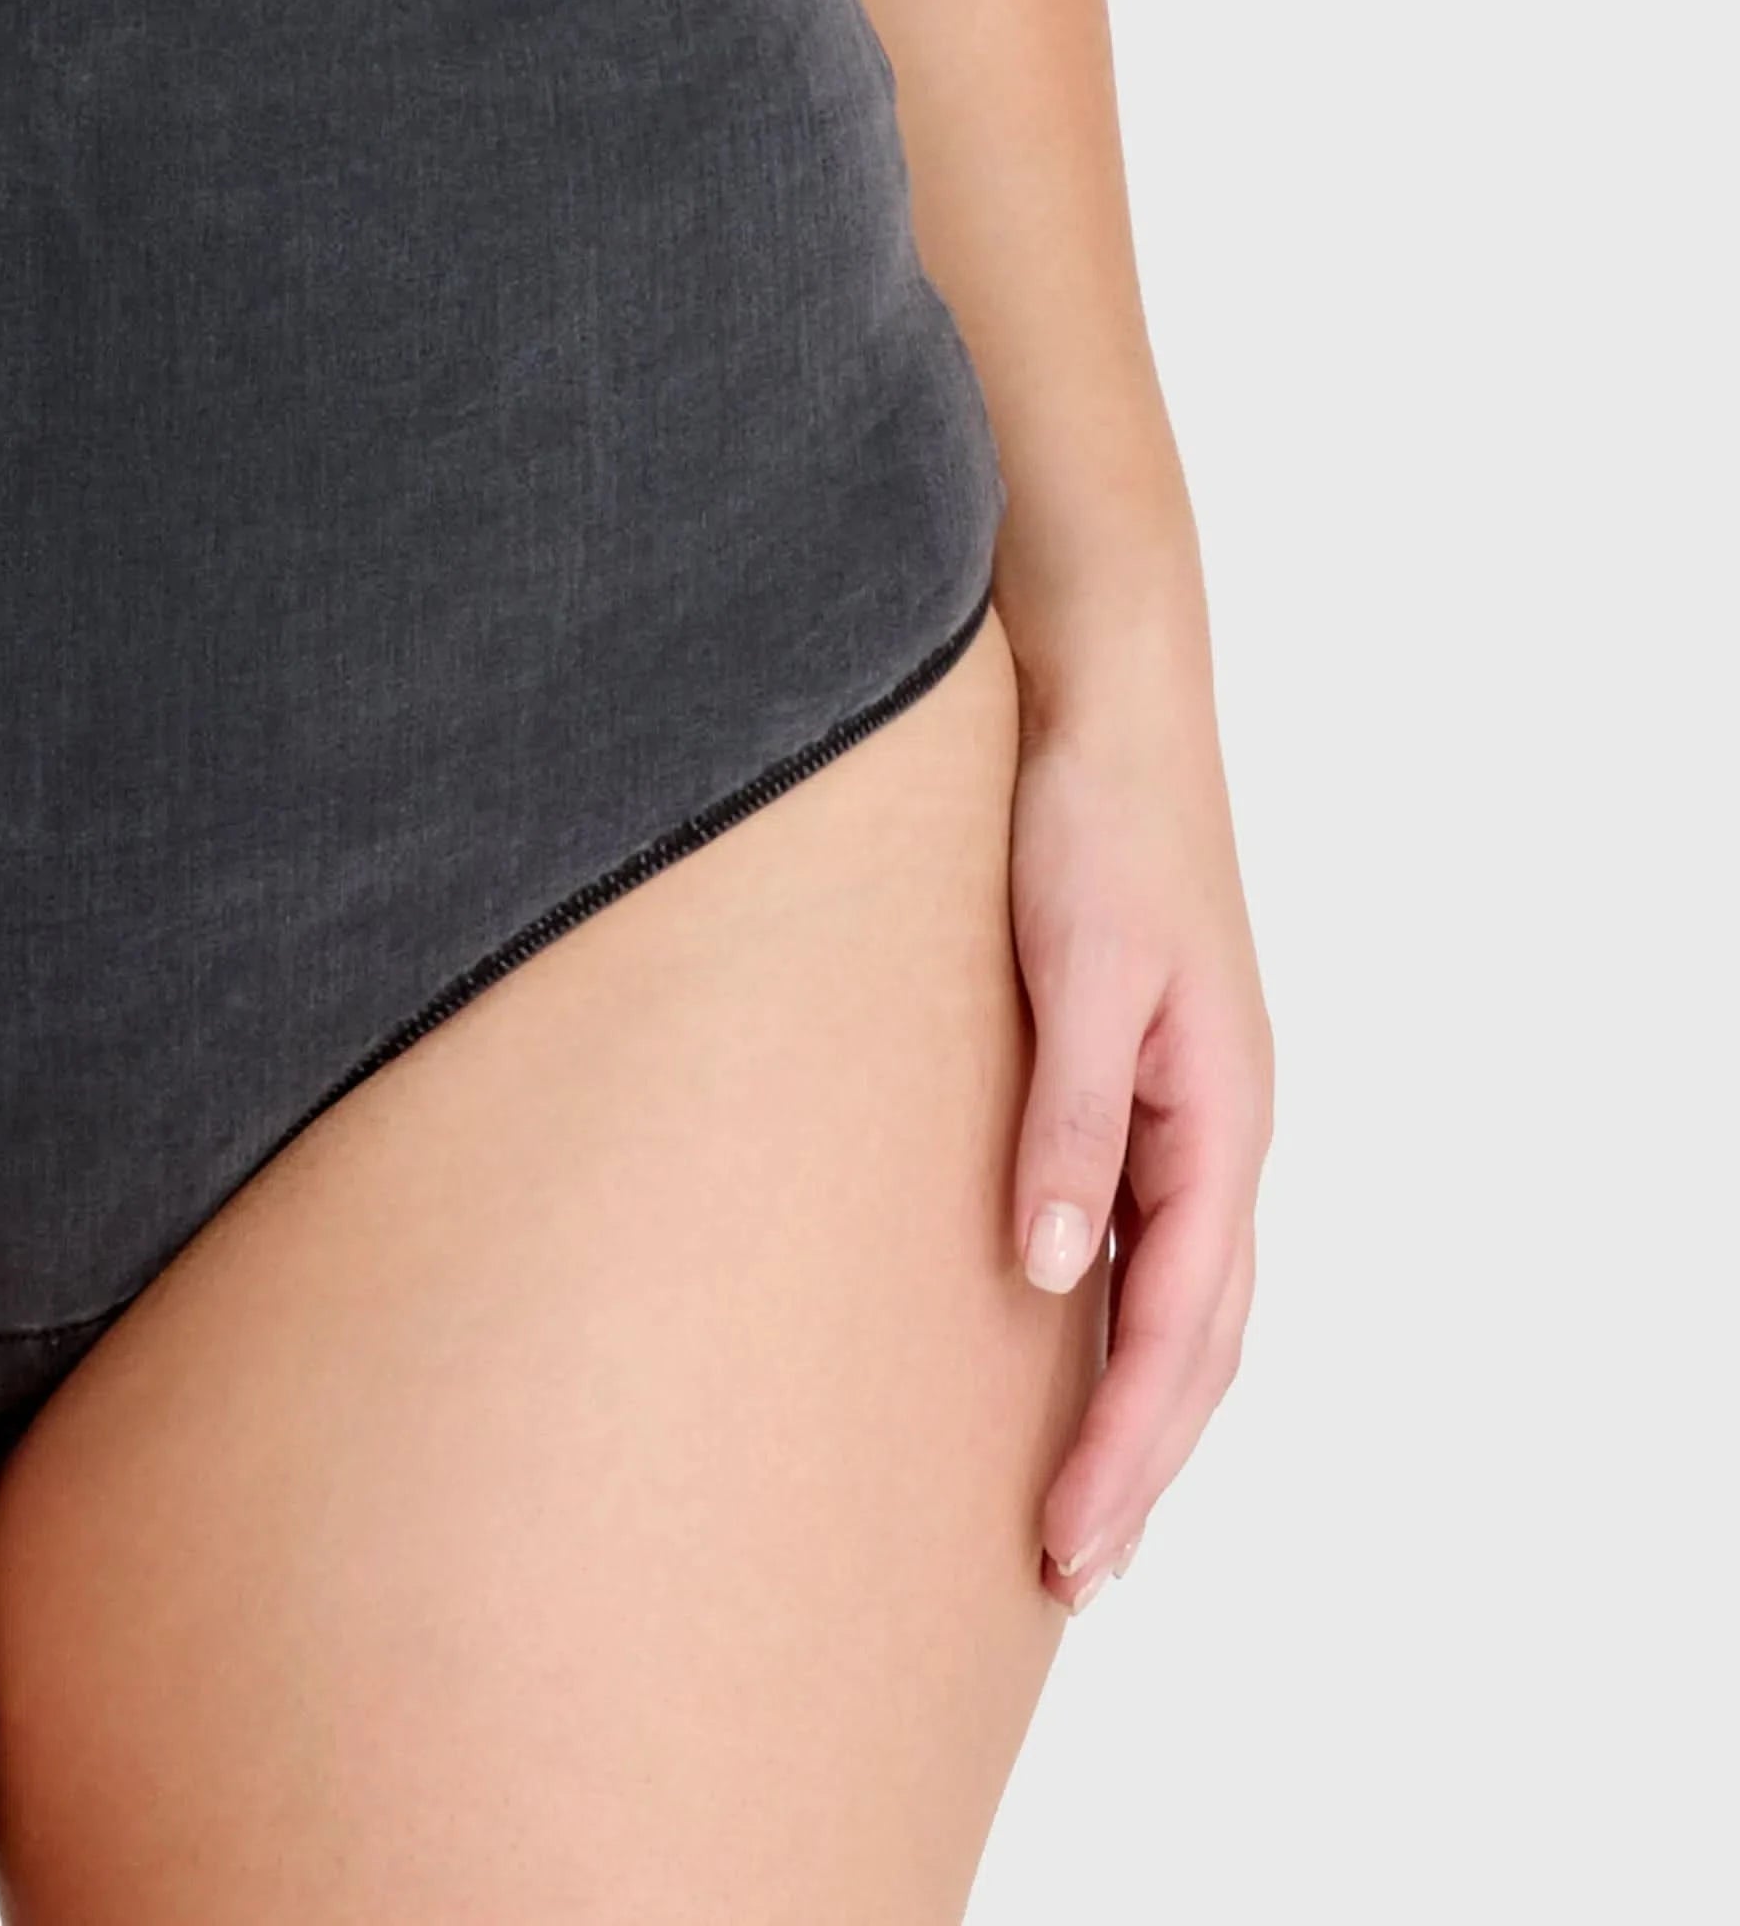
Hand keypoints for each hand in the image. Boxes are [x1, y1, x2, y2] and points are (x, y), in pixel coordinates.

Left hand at [1004, 650, 1272, 1606]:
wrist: (1104, 690)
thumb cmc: (1090, 813)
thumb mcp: (1075, 965)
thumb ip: (1065, 1118)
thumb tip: (1046, 1273)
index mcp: (1219, 1116)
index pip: (1183, 1326)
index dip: (1127, 1444)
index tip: (1068, 1543)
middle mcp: (1217, 1127)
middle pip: (1199, 1338)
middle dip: (1140, 1462)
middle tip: (1067, 1575)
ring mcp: (1187, 1104)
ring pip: (1182, 1299)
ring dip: (1140, 1410)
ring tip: (1083, 1517)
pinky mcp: (1141, 1073)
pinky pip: (1148, 1234)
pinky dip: (1122, 1322)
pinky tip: (1071, 1357)